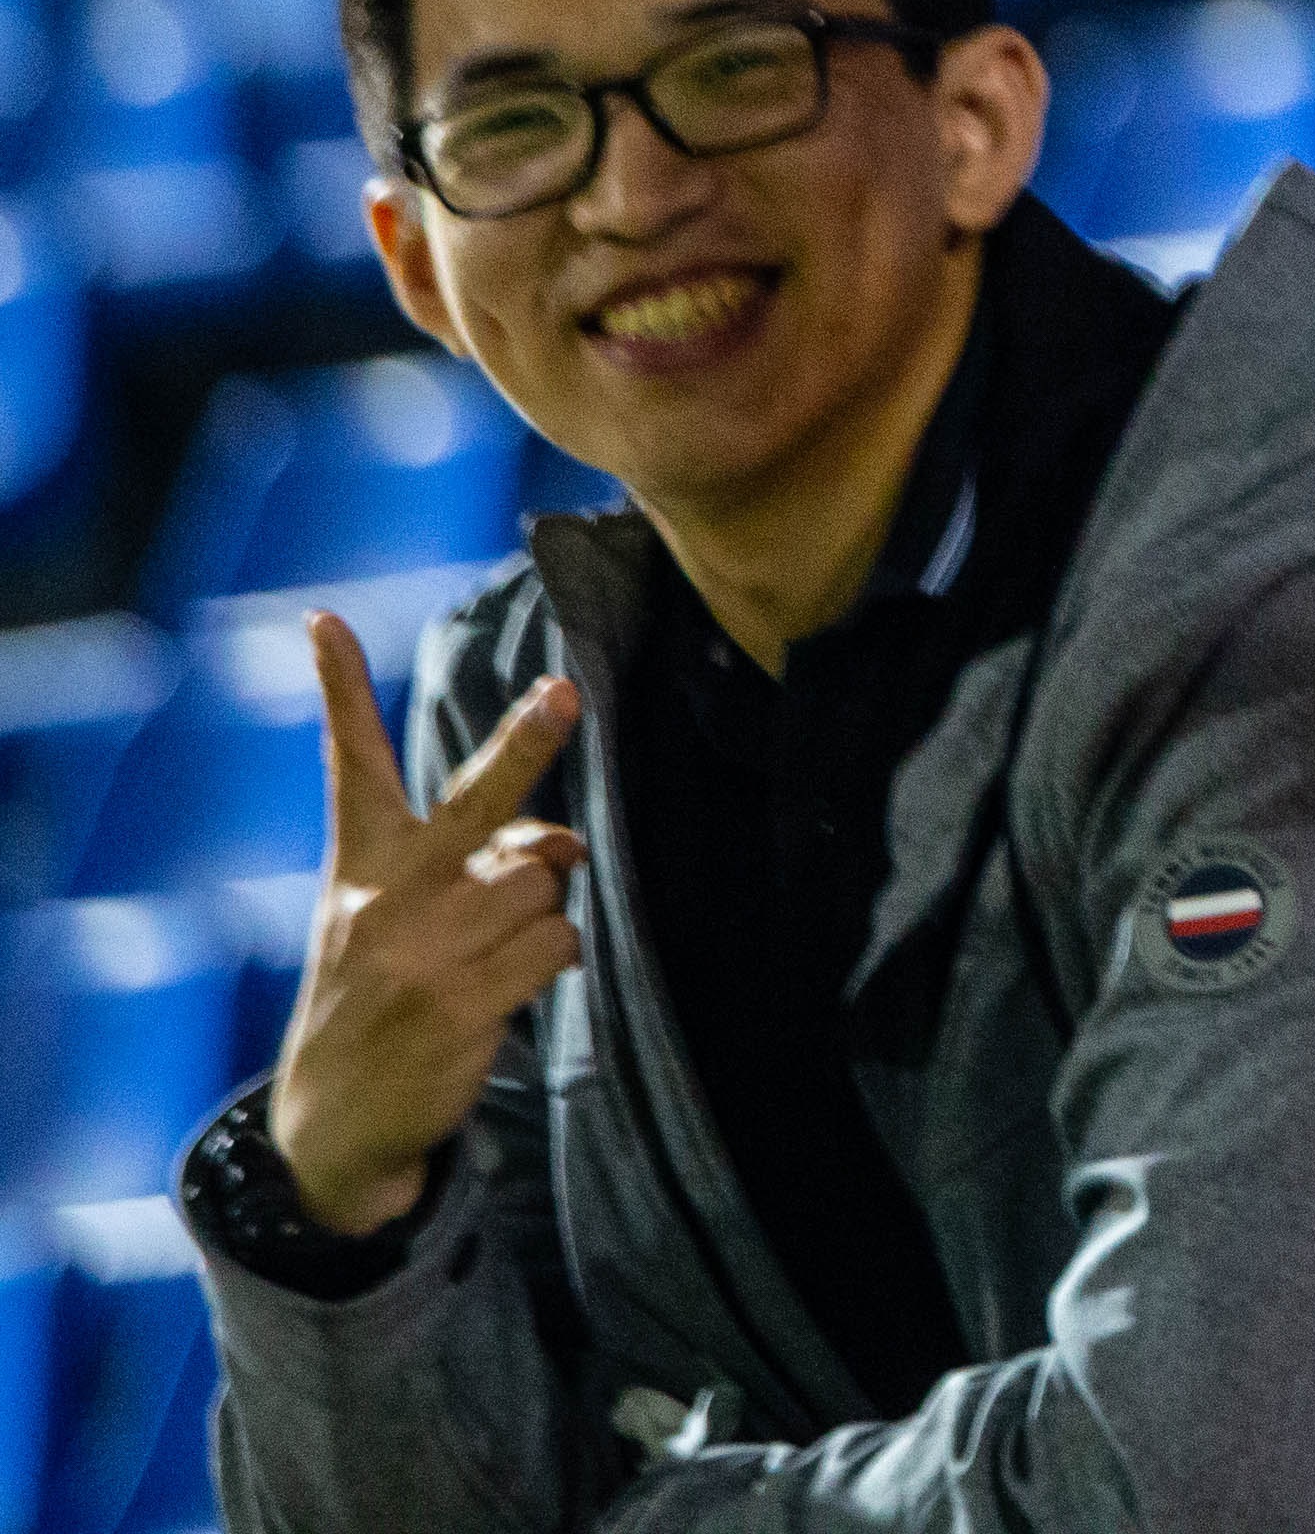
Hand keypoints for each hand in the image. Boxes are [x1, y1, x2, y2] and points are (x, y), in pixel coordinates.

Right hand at [270, 612, 582, 1235]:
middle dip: (525, 743)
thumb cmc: (382, 996)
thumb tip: (562, 839)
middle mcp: (388, 896)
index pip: (349, 763)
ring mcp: (422, 950)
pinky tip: (508, 989)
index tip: (322, 620)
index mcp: (361, 865)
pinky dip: (554, 960)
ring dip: (542, 910)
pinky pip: (557, 943)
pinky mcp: (459, 1002)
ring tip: (493, 953)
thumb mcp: (394, 920)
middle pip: (475, 801)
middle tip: (563, 692)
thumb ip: (473, 860)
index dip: (338, 689)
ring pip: (542, 881)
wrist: (334, 1123)